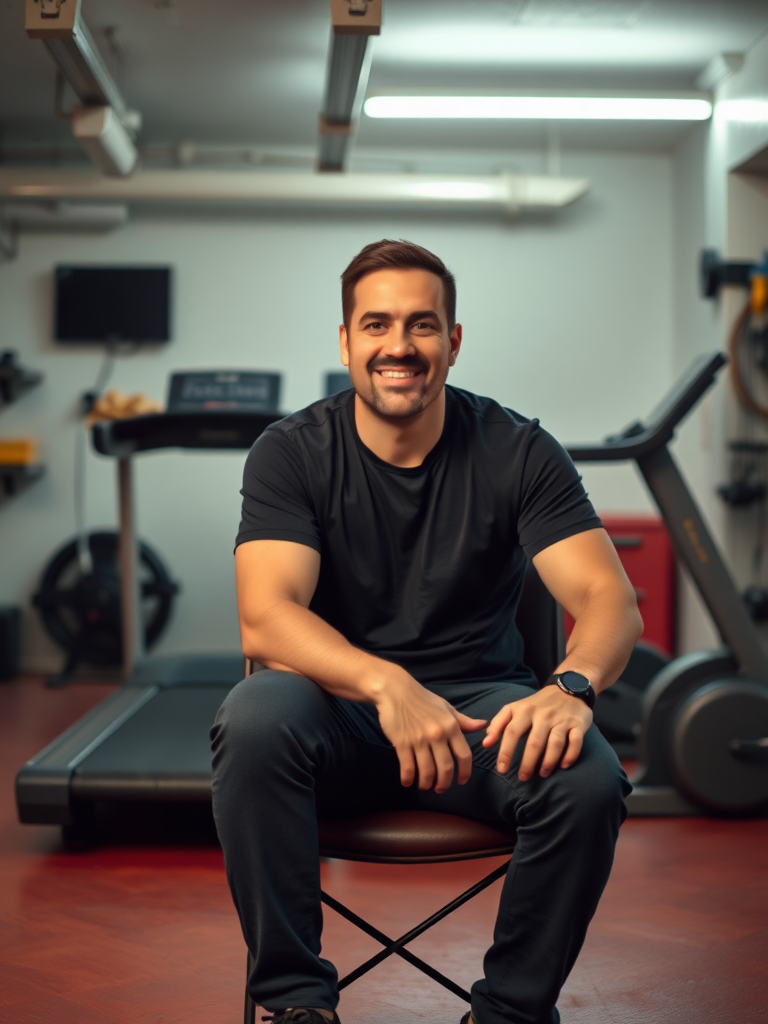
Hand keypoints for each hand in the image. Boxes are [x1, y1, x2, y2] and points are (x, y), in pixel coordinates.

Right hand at [374, 673, 486, 792]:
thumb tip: (483, 725)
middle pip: (446, 768)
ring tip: (424, 786)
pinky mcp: (402, 743)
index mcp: (451, 726)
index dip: (465, 772)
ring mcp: (419, 740)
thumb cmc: (422, 699)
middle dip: (444, 783)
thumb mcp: (446, 708)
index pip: (464, 755)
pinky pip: (408, 767)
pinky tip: (408, 782)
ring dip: (426, 783)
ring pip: (427, 771)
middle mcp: (438, 735)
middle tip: (440, 789)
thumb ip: (464, 721)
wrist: (395, 690)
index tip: (462, 781)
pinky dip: (408, 779)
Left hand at [482, 686, 591, 780]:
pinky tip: (563, 766)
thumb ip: (498, 724)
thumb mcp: (514, 708)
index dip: (505, 752)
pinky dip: (570, 755)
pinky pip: (575, 742)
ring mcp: (561, 719)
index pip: (512, 732)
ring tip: (542, 774)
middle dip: (528, 762)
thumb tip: (485, 743)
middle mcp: (543, 715)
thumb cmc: (536, 704)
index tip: (502, 770)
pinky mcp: (578, 724)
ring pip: (555, 743)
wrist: (567, 688)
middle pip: (534, 742)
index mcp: (524, 710)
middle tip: (523, 778)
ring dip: (548, 762)